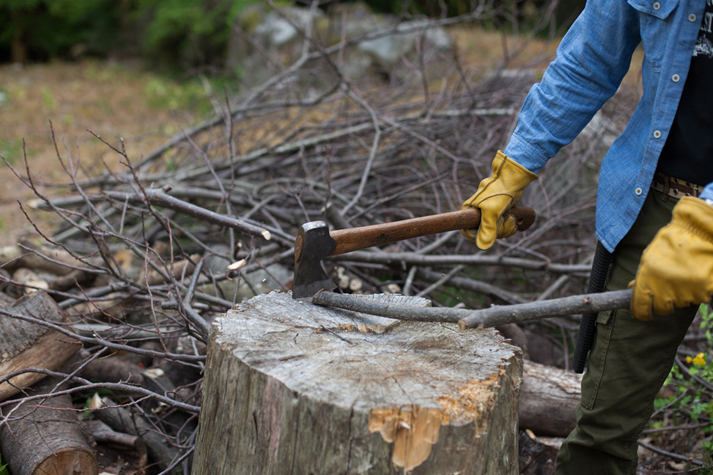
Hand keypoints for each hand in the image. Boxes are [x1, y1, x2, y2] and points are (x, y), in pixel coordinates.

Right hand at [462, 151, 537, 249]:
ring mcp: (488, 215)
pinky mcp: (498, 214)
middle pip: (485, 234)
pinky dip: (509, 225)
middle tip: (504, 220)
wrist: (513, 178)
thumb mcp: (492, 211)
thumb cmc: (499, 192)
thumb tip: (483, 245)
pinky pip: (502, 227)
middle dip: (498, 231)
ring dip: (506, 228)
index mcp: (469, 212)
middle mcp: (476, 214)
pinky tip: (513, 218)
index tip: (490, 233)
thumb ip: (487, 229)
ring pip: (495, 232)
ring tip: (511, 217)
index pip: (468, 231)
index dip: (479, 235)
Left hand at [630, 196, 712, 319]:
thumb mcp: (649, 257)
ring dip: (680, 295)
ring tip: (682, 276)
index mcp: (647, 280)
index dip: (641, 313)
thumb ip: (641, 276)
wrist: (698, 233)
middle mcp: (665, 290)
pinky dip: (696, 291)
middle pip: (662, 309)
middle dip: (662, 303)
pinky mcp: (703, 292)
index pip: (640, 308)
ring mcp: (685, 293)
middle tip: (666, 290)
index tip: (643, 313)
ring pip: (680, 304)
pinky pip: (697, 298)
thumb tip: (631, 289)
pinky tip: (694, 276)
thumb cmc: (670, 243)